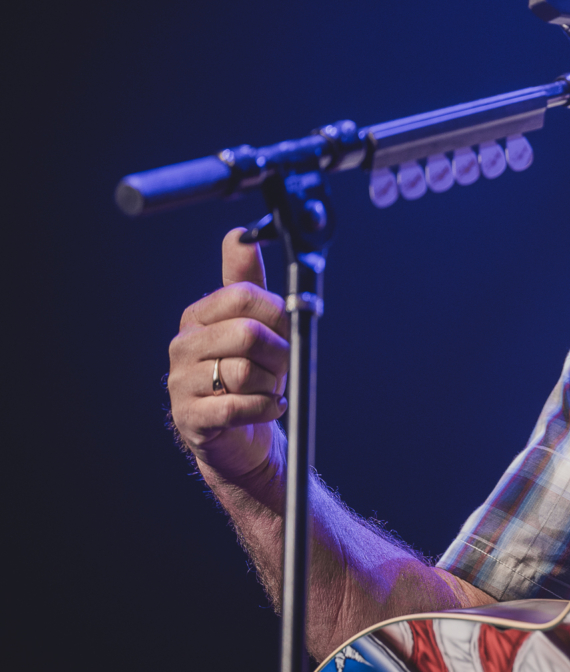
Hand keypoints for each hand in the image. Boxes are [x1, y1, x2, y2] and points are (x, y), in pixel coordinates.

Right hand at [167, 229, 288, 488]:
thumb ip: (246, 280)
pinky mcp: (191, 419)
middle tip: (282, 367)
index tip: (287, 331)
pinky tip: (270, 407)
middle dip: (279, 353)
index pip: (244, 296)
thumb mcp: (254, 324)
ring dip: (272, 384)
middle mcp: (183, 346)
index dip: (278, 314)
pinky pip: (237, 406)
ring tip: (270, 389)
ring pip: (244, 371)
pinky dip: (265, 408)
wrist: (241, 435)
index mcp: (199, 317)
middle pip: (247, 334)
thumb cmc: (250, 375)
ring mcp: (181, 383)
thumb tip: (238, 235)